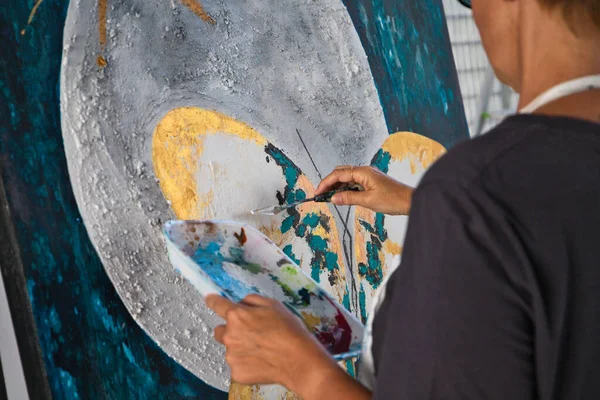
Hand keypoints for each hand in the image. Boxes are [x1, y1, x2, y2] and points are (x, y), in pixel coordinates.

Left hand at [206, 294, 339, 393]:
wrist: (299, 360)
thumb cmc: (289, 331)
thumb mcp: (273, 305)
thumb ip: (252, 300)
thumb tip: (241, 303)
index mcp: (237, 316)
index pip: (217, 305)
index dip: (213, 301)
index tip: (209, 299)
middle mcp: (229, 335)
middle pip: (220, 330)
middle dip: (231, 330)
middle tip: (250, 333)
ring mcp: (231, 356)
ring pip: (230, 349)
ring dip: (240, 347)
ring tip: (262, 349)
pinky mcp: (236, 373)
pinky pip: (237, 365)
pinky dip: (246, 363)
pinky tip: (262, 361)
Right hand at [315, 165, 413, 214]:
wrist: (411, 201)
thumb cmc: (393, 199)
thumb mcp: (368, 201)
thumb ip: (349, 198)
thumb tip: (333, 198)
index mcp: (363, 172)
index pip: (338, 174)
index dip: (325, 183)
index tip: (317, 193)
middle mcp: (365, 171)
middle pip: (341, 173)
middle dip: (329, 183)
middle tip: (321, 195)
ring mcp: (368, 176)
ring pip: (347, 177)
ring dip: (337, 186)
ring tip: (330, 198)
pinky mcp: (371, 181)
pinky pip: (354, 182)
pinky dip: (346, 188)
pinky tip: (342, 196)